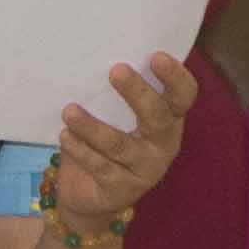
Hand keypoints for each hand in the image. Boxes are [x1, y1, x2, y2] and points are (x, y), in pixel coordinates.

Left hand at [48, 53, 197, 230]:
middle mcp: (164, 145)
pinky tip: (65, 136)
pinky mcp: (121, 190)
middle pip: (157, 117)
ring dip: (93, 126)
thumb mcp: (114, 116)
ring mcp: (145, 170)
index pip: (184, 96)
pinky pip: (100, 168)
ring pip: (120, 145)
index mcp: (169, 120)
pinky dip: (81, 150)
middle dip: (137, 93)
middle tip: (115, 70)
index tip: (155, 55)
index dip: (175, 77)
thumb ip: (114, 92)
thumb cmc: (104, 141)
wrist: (90, 194)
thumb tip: (92, 54)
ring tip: (69, 110)